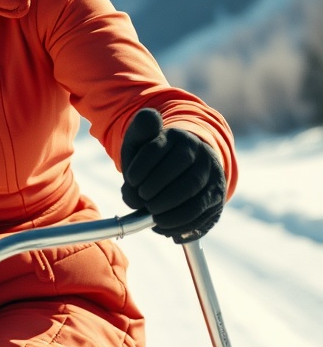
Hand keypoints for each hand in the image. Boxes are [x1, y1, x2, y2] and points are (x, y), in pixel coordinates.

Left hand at [120, 108, 225, 242]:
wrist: (181, 162)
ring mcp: (213, 177)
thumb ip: (140, 130)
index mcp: (178, 137)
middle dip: (157, 193)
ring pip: (196, 200)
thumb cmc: (153, 155)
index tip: (130, 179)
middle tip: (141, 200)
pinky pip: (203, 216)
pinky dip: (182, 226)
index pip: (160, 150)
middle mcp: (201, 155)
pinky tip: (163, 228)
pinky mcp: (216, 197)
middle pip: (184, 180)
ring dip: (171, 213)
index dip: (142, 167)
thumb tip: (150, 118)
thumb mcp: (142, 140)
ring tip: (152, 216)